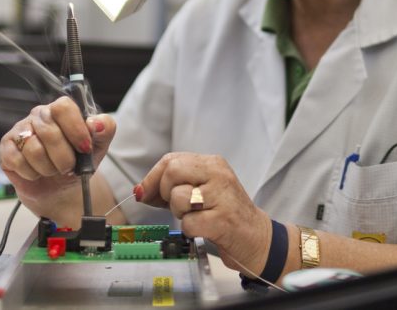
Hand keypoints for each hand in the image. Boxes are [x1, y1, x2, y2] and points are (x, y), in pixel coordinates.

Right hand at [0, 95, 115, 219]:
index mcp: (60, 110)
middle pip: (49, 132)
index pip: (63, 107)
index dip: (75, 129)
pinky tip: (37, 173)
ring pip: (33, 149)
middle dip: (64, 157)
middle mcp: (38, 116)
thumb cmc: (77, 162)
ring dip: (48, 168)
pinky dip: (32, 173)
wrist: (60, 188)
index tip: (85, 148)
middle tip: (69, 167)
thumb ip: (105, 129)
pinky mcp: (6, 148)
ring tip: (53, 170)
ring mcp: (20, 131)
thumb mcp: (97, 147)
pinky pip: (17, 160)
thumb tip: (97, 123)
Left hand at [137, 153, 271, 274]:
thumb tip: (140, 190)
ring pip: (177, 197)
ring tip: (196, 216)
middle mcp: (218, 175)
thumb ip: (173, 186)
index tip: (147, 194)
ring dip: (179, 213)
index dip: (152, 178)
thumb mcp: (202, 190)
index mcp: (212, 163)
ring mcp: (222, 197)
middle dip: (165, 193)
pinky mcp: (223, 221)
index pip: (170, 160)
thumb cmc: (224, 212)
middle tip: (178, 206)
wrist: (256, 236)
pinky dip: (190, 230)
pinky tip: (204, 229)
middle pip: (172, 172)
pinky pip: (188, 223)